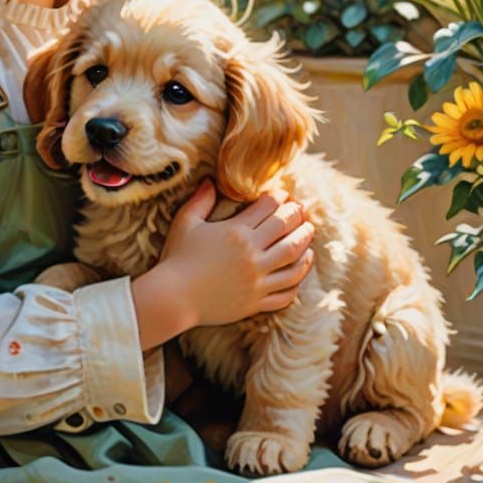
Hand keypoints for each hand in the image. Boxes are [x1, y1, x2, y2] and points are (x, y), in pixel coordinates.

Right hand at [157, 179, 313, 329]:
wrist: (174, 298)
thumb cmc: (177, 258)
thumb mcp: (185, 223)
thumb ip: (200, 200)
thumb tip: (210, 181)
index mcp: (236, 232)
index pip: (268, 208)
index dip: (278, 198)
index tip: (283, 195)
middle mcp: (252, 254)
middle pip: (286, 230)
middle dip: (297, 217)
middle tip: (303, 211)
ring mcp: (257, 280)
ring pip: (293, 260)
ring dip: (305, 245)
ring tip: (309, 235)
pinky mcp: (256, 302)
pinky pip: (286, 292)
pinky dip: (297, 281)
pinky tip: (300, 271)